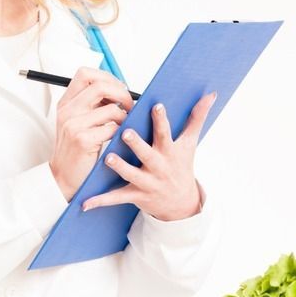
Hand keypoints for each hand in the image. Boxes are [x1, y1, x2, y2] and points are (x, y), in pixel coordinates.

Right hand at [49, 67, 135, 200]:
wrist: (62, 178)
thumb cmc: (75, 151)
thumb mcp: (76, 122)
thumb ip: (91, 105)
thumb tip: (118, 90)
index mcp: (66, 103)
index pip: (85, 74)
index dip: (106, 77)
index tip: (117, 89)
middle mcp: (67, 111)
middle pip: (100, 86)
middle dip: (122, 93)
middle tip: (129, 105)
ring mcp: (73, 125)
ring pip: (111, 108)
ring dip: (125, 116)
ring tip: (125, 124)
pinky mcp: (83, 140)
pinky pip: (112, 128)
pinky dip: (121, 131)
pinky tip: (119, 137)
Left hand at [82, 91, 216, 221]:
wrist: (181, 202)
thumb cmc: (181, 165)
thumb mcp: (190, 143)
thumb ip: (197, 117)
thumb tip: (210, 94)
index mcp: (170, 151)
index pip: (166, 134)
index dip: (162, 121)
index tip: (156, 106)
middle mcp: (158, 167)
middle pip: (147, 154)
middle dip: (137, 144)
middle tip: (126, 132)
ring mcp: (146, 182)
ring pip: (131, 174)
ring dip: (120, 167)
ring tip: (107, 157)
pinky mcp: (135, 195)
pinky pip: (116, 198)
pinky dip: (100, 200)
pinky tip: (85, 202)